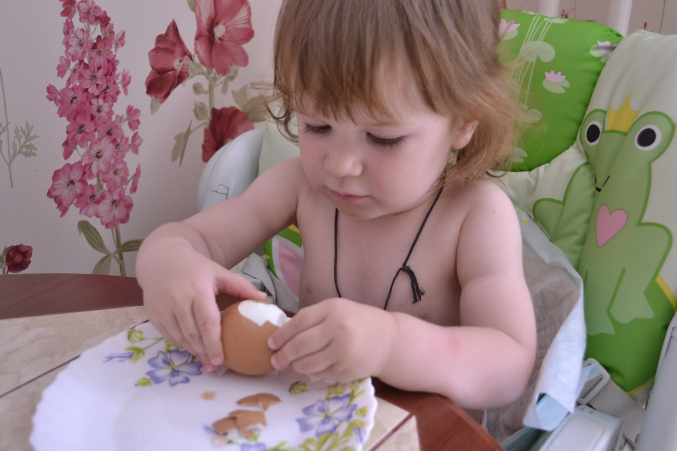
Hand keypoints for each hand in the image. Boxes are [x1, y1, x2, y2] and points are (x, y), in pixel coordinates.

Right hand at [141, 247, 266, 372]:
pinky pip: (170, 336)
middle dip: (205, 353)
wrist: (162, 259)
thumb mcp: (219, 272)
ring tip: (207, 362)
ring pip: (180, 338)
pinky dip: (182, 344)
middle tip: (216, 367)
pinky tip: (193, 349)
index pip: (207, 323)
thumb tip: (264, 299)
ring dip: (194, 352)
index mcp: (197, 289)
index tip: (221, 361)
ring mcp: (162, 308)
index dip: (214, 344)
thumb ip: (241, 286)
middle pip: (193, 335)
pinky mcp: (153, 315)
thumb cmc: (196, 268)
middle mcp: (177, 299)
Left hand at [267, 298, 395, 381]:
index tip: (270, 343)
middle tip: (274, 360)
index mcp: (333, 309)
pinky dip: (311, 373)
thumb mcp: (337, 310)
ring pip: (308, 364)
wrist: (388, 339)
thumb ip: (312, 318)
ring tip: (288, 366)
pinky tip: (307, 369)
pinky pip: (321, 374)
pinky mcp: (348, 371)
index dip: (281, 335)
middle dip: (283, 355)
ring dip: (294, 367)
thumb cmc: (357, 321)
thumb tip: (281, 335)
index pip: (299, 322)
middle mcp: (338, 329)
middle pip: (300, 345)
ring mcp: (344, 352)